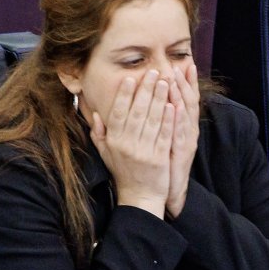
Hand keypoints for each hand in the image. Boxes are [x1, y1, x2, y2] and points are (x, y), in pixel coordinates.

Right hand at [91, 70, 173, 217]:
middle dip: (145, 90)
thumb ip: (99, 133)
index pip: (118, 113)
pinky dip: (169, 120)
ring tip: (165, 82)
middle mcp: (127, 145)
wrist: (140, 197)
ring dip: (159, 99)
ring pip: (152, 120)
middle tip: (152, 72)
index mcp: (114, 141)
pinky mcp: (160, 159)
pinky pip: (164, 135)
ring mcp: (143, 152)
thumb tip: (94, 113)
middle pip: (136, 112)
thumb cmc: (123, 171)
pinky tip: (174, 105)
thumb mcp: (106, 153)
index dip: (124, 95)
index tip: (130, 78)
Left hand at [165, 64, 199, 218]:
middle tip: (183, 63)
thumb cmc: (163, 164)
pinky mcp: (181, 151)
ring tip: (178, 78)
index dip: (185, 82)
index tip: (182, 63)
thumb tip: (157, 104)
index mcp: (181, 126)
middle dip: (186, 82)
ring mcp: (186, 140)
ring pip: (186, 114)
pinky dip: (178, 120)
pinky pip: (179, 133)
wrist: (170, 190)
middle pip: (189, 102)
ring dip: (182, 95)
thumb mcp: (161, 140)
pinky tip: (176, 107)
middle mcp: (187, 130)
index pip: (184, 99)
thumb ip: (157, 123)